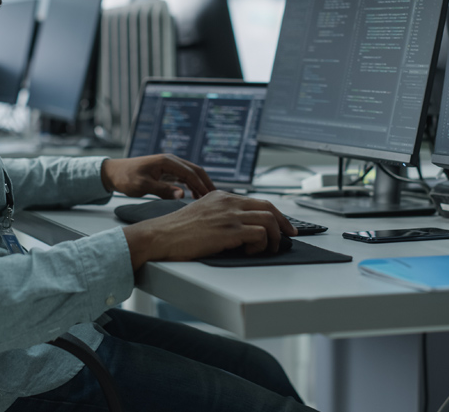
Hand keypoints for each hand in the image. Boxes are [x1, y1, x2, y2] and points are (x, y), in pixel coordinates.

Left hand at [101, 154, 214, 199]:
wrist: (114, 172)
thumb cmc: (126, 178)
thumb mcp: (143, 186)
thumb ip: (163, 191)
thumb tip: (182, 195)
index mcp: (167, 161)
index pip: (190, 173)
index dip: (202, 185)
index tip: (211, 197)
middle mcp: (171, 161)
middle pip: (195, 170)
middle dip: (206, 183)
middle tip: (216, 197)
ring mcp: (169, 165)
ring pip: (191, 173)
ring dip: (200, 184)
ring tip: (209, 198)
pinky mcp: (167, 170)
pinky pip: (184, 176)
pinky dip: (192, 184)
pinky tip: (195, 195)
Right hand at [122, 190, 297, 269]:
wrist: (159, 236)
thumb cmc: (176, 232)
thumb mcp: (201, 214)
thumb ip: (219, 215)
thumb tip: (241, 228)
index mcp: (221, 196)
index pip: (257, 201)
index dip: (275, 215)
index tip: (283, 226)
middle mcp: (227, 202)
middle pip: (268, 207)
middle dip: (284, 224)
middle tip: (289, 236)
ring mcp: (228, 215)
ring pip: (268, 220)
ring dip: (274, 238)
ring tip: (268, 249)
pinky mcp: (228, 231)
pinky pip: (259, 235)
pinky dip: (261, 245)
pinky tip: (250, 251)